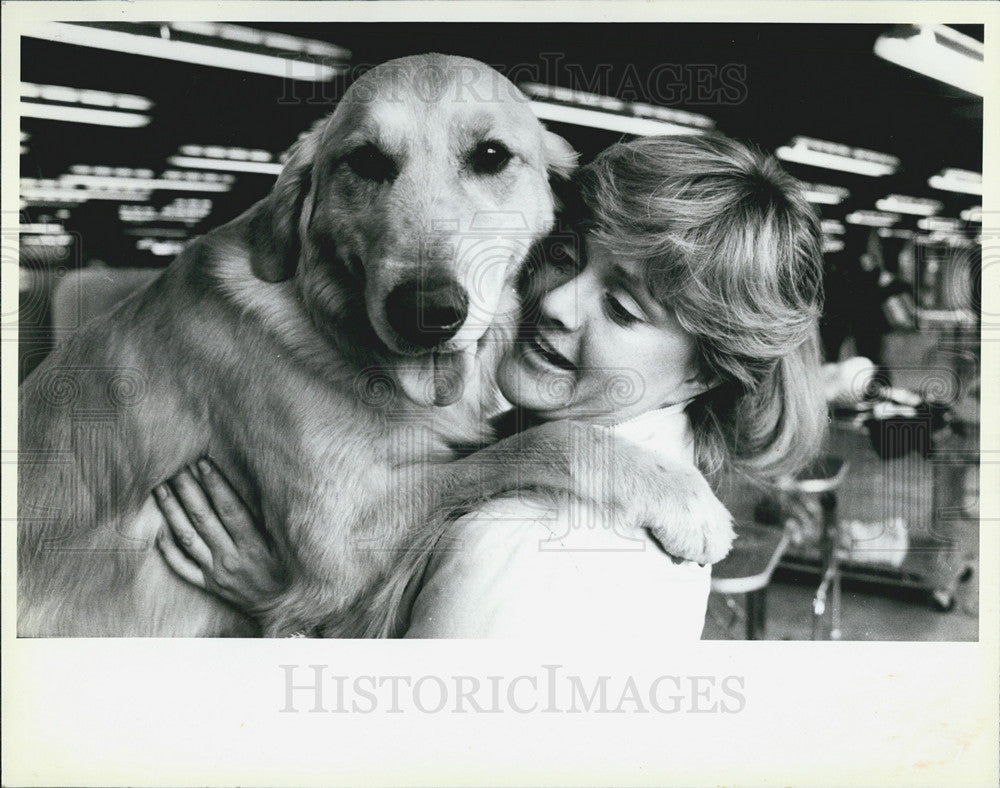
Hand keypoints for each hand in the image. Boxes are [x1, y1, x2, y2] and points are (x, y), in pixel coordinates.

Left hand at [153, 458, 288, 614]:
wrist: (283, 609)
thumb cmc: (289, 572)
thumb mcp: (286, 545)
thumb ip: (268, 521)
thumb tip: (256, 489)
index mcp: (253, 545)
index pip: (230, 509)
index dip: (216, 485)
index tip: (204, 463)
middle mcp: (231, 558)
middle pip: (204, 519)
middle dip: (189, 490)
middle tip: (176, 468)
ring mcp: (216, 573)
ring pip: (188, 539)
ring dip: (172, 512)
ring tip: (161, 489)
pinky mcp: (208, 585)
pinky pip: (182, 568)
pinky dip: (168, 550)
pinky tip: (158, 531)